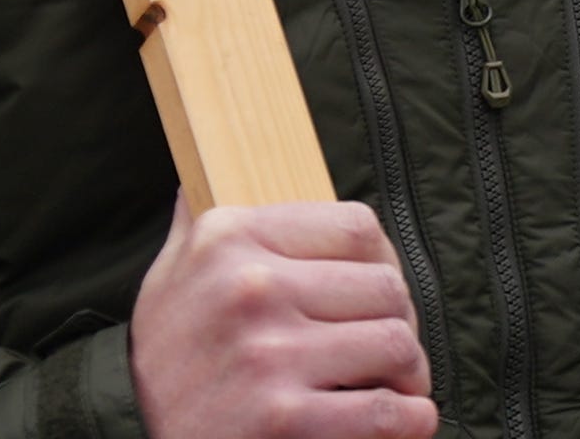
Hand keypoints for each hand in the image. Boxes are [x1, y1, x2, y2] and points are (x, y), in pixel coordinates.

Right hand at [134, 199, 431, 438]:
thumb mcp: (169, 280)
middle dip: (400, 323)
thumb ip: (197, 223)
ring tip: (396, 388)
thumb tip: (201, 166)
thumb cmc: (170, 365)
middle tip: (390, 353)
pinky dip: (409, 421)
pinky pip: (385, 412)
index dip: (385, 264)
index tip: (380, 295)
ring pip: (395, 344)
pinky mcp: (283, 420)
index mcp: (228, 238)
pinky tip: (404, 421)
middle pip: (385, 287)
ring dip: (408, 375)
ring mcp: (267, 355)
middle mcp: (248, 288)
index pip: (357, 226)